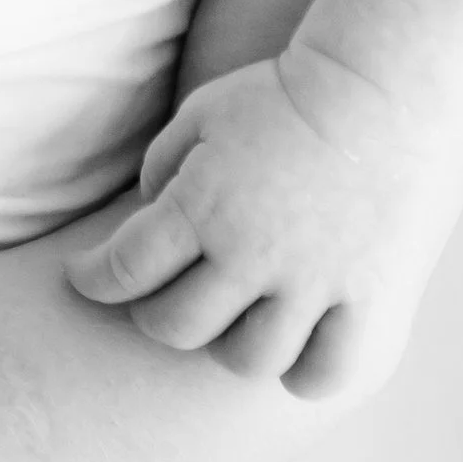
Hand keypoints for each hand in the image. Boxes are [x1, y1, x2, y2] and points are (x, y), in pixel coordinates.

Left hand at [63, 44, 432, 404]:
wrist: (381, 87)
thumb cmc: (283, 95)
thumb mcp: (204, 112)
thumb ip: (163, 167)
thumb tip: (146, 218)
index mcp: (204, 204)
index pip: (125, 268)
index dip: (92, 279)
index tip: (81, 277)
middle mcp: (252, 254)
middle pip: (177, 326)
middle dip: (154, 314)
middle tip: (158, 296)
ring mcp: (312, 285)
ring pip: (246, 358)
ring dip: (227, 341)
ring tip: (232, 315)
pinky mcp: (366, 303)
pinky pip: (320, 374)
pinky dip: (300, 370)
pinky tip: (294, 342)